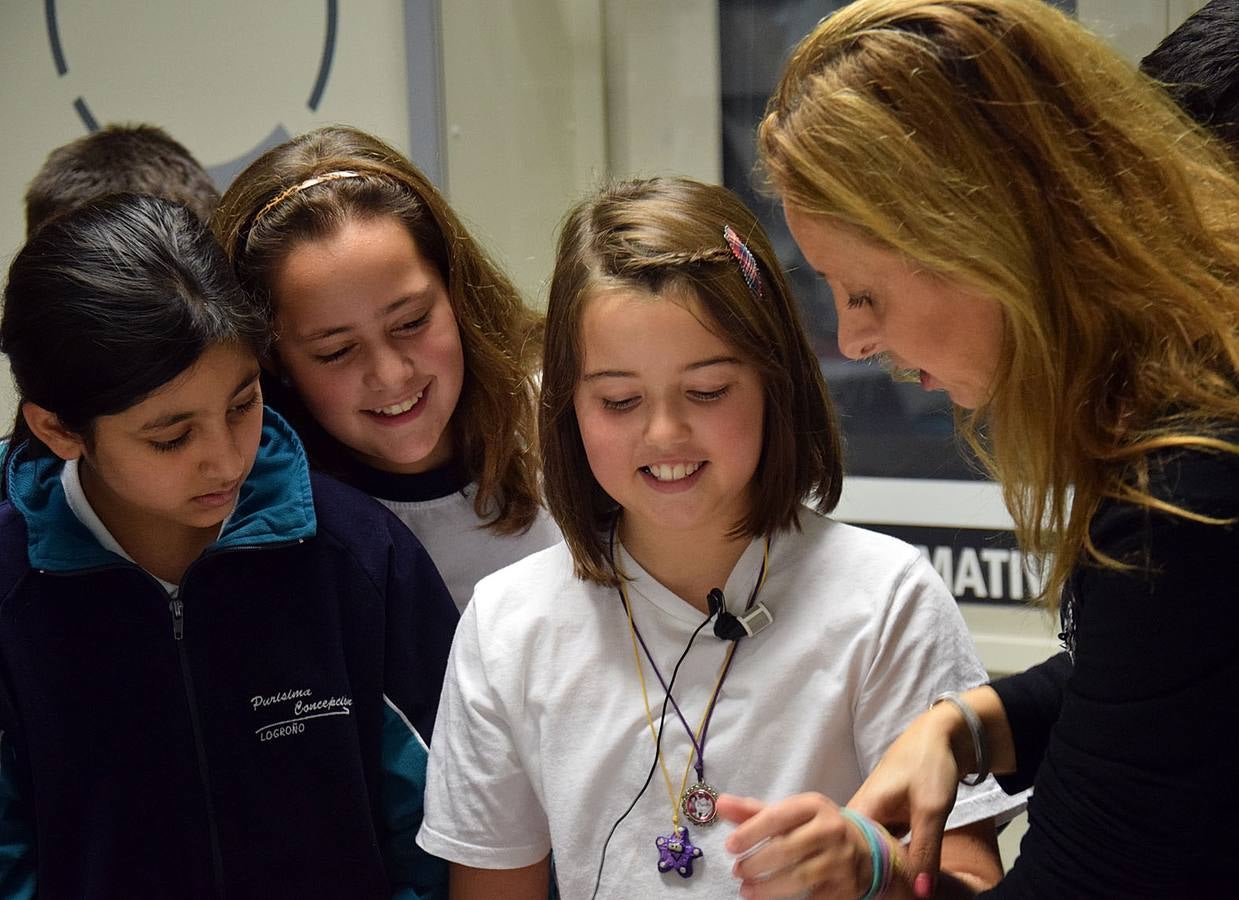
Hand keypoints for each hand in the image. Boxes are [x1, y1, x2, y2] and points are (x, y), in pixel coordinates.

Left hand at [718, 792, 874, 899]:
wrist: (866, 850)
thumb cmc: (816, 828)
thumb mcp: (790, 814)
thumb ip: (753, 811)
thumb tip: (720, 804)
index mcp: (814, 806)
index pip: (777, 816)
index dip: (750, 832)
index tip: (730, 846)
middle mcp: (831, 829)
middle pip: (787, 848)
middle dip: (756, 863)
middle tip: (738, 871)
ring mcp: (841, 859)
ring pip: (800, 876)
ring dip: (768, 887)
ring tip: (746, 890)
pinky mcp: (846, 886)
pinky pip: (814, 898)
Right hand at [847, 704, 963, 897]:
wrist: (941, 735)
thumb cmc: (930, 765)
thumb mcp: (931, 811)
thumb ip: (925, 852)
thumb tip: (920, 894)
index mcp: (861, 809)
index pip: (845, 852)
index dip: (854, 877)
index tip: (869, 894)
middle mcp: (858, 813)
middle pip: (851, 854)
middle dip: (863, 876)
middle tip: (884, 895)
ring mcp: (870, 815)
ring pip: (866, 851)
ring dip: (876, 869)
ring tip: (887, 892)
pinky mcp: (882, 817)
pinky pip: (878, 845)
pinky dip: (886, 859)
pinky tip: (895, 876)